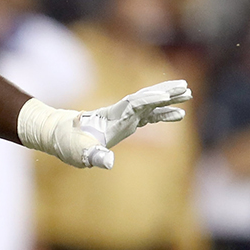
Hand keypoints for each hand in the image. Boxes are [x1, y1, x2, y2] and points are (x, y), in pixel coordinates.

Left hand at [19, 80, 191, 168]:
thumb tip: (109, 163)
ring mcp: (123, 116)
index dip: (148, 99)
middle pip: (144, 97)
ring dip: (168, 99)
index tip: (164, 97)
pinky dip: (163, 114)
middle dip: (164, 92)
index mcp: (109, 116)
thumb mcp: (79, 153)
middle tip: (185, 87)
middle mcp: (119, 112)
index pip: (132, 103)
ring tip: (188, 93)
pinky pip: (149, 116)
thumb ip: (95, 156)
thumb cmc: (68, 144)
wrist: (60, 136)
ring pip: (149, 104)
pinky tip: (179, 115)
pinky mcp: (126, 123)